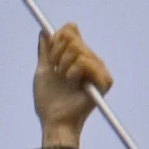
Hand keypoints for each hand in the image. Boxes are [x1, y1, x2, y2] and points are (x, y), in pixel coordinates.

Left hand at [33, 22, 111, 143]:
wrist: (54, 118)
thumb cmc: (49, 99)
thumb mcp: (43, 70)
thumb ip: (45, 51)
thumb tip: (43, 31)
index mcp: (77, 55)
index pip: (70, 30)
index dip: (56, 40)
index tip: (50, 57)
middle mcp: (90, 59)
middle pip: (72, 37)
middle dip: (57, 54)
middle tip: (57, 71)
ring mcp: (98, 69)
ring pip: (78, 49)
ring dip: (64, 66)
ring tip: (66, 80)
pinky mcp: (104, 80)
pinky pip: (87, 62)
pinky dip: (75, 71)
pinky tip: (73, 82)